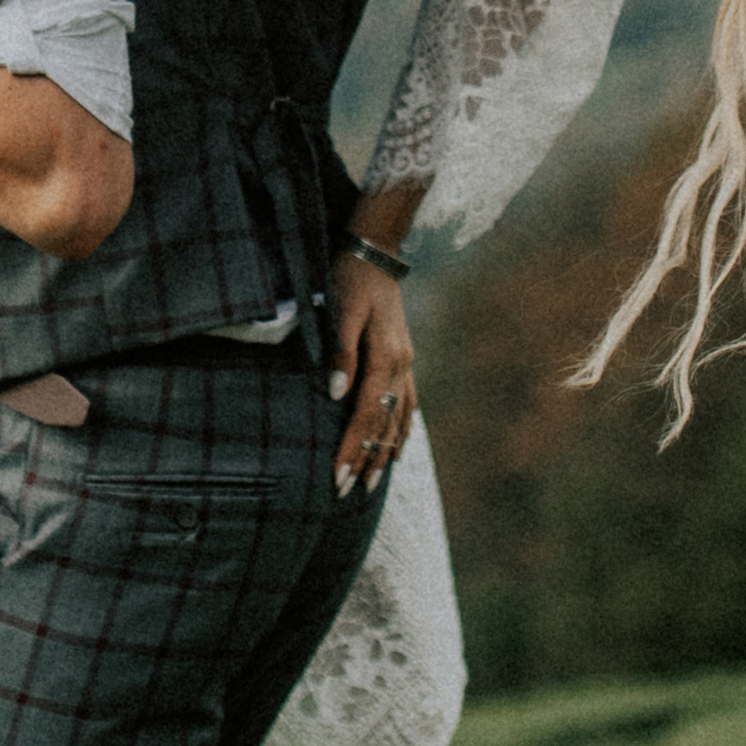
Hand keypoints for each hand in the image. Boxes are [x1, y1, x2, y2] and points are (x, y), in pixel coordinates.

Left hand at [328, 243, 417, 497]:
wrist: (375, 252)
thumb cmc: (350, 279)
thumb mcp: (341, 309)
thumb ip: (340, 352)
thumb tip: (337, 395)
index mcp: (385, 356)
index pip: (366, 414)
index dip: (352, 448)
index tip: (338, 477)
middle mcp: (401, 366)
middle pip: (384, 424)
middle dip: (366, 460)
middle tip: (348, 493)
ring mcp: (406, 364)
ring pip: (399, 418)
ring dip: (385, 452)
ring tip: (373, 483)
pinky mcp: (404, 360)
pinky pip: (408, 404)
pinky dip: (402, 430)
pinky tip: (397, 448)